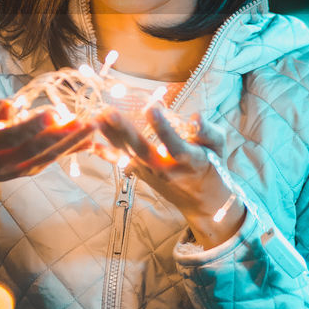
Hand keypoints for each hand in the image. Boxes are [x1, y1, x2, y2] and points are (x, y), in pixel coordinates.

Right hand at [0, 94, 93, 230]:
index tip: (52, 112)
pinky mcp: (30, 172)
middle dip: (61, 136)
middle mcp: (4, 162)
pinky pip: (53, 161)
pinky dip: (71, 151)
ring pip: (48, 157)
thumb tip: (11, 107)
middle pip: (36, 150)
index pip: (13, 136)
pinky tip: (89, 141)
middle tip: (83, 121)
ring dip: (72, 143)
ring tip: (92, 128)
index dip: (33, 126)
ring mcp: (19, 170)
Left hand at [95, 104, 246, 247]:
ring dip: (110, 136)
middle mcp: (166, 169)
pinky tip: (89, 142)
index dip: (163, 127)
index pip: (175, 144)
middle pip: (142, 150)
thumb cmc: (212, 166)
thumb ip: (208, 131)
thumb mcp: (219, 148)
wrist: (203, 201)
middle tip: (108, 112)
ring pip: (127, 154)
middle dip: (124, 131)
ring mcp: (150, 173)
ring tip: (96, 117)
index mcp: (189, 161)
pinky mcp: (140, 173)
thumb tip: (195, 117)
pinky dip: (105, 152)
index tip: (151, 106)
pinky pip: (120, 161)